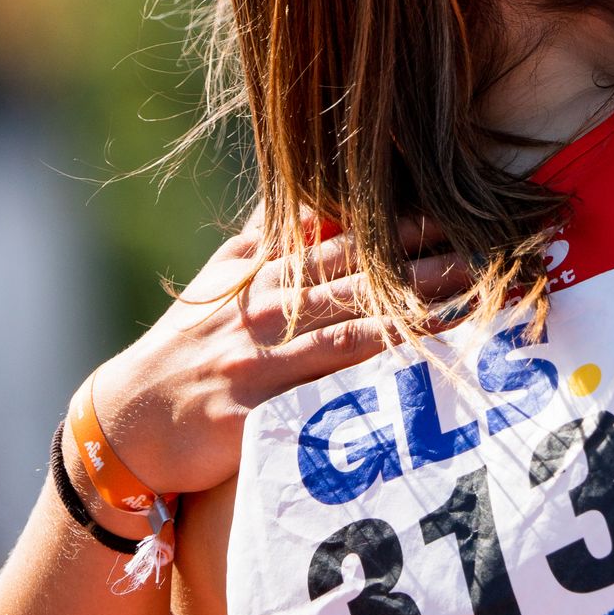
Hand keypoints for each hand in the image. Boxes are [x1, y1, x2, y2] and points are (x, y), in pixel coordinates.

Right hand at [90, 216, 469, 496]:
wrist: (126, 424)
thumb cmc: (187, 348)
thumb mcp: (221, 281)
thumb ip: (268, 238)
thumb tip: (307, 190)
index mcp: (264, 271)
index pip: (343, 237)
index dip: (402, 221)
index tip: (458, 207)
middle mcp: (265, 305)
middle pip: (358, 272)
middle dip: (426, 257)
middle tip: (488, 245)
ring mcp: (260, 353)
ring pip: (351, 321)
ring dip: (415, 305)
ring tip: (472, 292)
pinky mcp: (254, 404)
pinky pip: (324, 385)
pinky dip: (374, 364)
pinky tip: (419, 355)